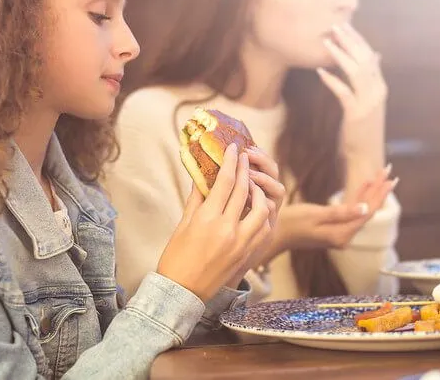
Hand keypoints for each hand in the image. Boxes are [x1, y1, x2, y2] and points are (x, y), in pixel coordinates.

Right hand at [157, 144, 274, 301]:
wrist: (182, 291)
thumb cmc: (176, 257)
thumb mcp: (183, 224)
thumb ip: (196, 198)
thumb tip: (201, 175)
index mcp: (207, 218)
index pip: (225, 182)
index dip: (231, 162)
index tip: (233, 148)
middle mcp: (227, 228)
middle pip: (243, 190)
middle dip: (245, 170)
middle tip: (244, 157)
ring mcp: (240, 242)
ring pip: (260, 208)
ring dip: (258, 192)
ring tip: (251, 184)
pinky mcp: (247, 253)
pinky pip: (263, 228)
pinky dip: (262, 214)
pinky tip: (255, 207)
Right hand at [265, 165, 397, 256]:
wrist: (275, 235)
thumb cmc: (291, 222)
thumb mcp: (315, 214)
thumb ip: (340, 213)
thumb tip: (364, 208)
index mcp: (342, 234)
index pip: (366, 212)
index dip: (379, 194)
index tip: (389, 178)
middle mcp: (344, 236)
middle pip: (366, 210)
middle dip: (378, 190)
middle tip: (389, 171)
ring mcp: (339, 233)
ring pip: (360, 210)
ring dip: (370, 192)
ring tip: (382, 175)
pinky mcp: (334, 228)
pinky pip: (351, 211)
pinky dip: (358, 197)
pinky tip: (364, 185)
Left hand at [318, 23, 386, 175]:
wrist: (366, 156)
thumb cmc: (362, 129)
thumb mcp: (367, 101)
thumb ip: (369, 79)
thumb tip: (374, 56)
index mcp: (380, 86)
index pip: (370, 56)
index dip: (358, 40)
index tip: (345, 26)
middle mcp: (378, 91)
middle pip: (365, 59)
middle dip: (350, 41)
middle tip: (335, 25)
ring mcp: (369, 102)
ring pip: (356, 71)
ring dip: (340, 54)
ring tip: (326, 41)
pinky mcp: (357, 114)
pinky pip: (344, 92)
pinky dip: (332, 80)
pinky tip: (320, 71)